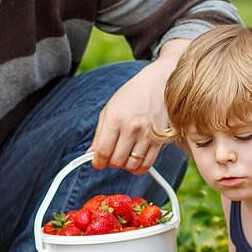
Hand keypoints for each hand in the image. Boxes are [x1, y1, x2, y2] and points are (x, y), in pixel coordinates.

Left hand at [89, 40, 187, 173]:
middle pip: (116, 161)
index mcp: (115, 119)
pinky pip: (147, 164)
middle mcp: (131, 128)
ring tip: (123, 156)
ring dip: (124, 165)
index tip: (97, 162)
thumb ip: (99, 134)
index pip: (102, 151)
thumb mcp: (109, 109)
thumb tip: (91, 154)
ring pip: (132, 165)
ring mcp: (147, 135)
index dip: (97, 162)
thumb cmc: (131, 95)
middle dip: (110, 162)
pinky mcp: (160, 139)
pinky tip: (135, 160)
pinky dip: (139, 168)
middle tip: (111, 156)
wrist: (159, 83)